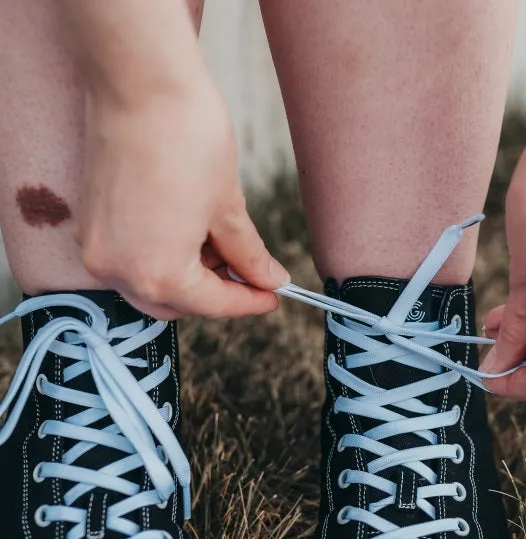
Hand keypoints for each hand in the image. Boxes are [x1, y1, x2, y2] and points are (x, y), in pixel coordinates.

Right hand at [78, 77, 288, 319]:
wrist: (140, 83)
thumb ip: (247, 255)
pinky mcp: (90, 225)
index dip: (249, 302)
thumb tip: (268, 278)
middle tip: (250, 274)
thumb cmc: (187, 139)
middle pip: (176, 304)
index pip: (212, 305)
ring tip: (222, 246)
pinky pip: (130, 261)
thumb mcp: (228, 208)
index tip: (272, 296)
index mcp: (158, 274)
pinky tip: (190, 234)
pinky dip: (160, 259)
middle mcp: (118, 271)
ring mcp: (98, 248)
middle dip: (214, 293)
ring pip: (150, 286)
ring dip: (187, 277)